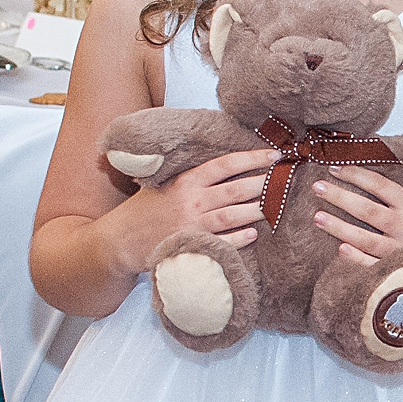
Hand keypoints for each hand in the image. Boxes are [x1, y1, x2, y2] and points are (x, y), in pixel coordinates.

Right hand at [146, 147, 275, 266]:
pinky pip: (222, 242)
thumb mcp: (163, 185)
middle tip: (285, 181)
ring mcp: (192, 225)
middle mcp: (191, 201)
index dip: (252, 159)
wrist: (117, 240)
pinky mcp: (191, 246)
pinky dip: (239, 238)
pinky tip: (254, 233)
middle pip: (235, 190)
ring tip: (275, 206)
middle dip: (263, 184)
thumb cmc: (143, 211)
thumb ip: (191, 178)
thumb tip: (224, 166)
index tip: (274, 155)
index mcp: (186, 181)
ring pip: (232, 215)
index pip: (225, 165)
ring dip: (256, 210)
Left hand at [311, 167, 402, 266]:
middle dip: (339, 197)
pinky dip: (356, 259)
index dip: (357, 175)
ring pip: (364, 239)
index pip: (381, 185)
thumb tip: (388, 168)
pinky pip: (373, 266)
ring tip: (317, 217)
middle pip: (366, 210)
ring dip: (338, 228)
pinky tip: (339, 250)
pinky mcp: (399, 272)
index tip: (337, 168)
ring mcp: (402, 252)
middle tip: (317, 187)